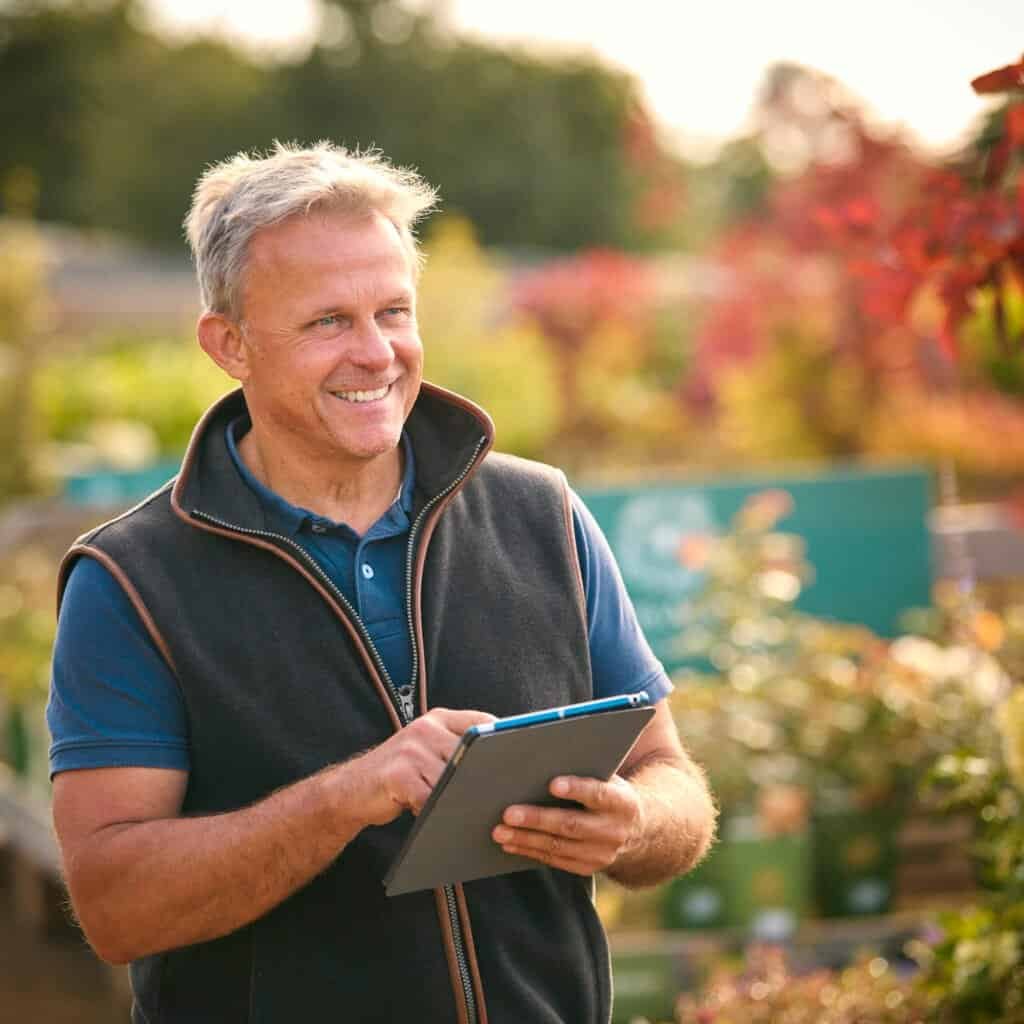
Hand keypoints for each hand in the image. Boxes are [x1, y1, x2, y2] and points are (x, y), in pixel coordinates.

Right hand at [344, 708, 494, 826]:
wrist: (351, 789)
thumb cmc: (400, 775)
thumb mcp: (427, 750)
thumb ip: (455, 749)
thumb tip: (500, 765)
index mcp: (438, 719)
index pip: (481, 721)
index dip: (501, 740)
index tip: (517, 758)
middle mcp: (426, 728)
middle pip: (471, 752)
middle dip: (483, 775)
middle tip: (499, 793)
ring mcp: (411, 749)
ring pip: (453, 778)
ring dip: (458, 797)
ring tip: (462, 808)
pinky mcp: (398, 774)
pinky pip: (430, 798)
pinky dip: (436, 811)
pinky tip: (434, 816)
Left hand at [491, 774, 643, 875]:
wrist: (637, 829)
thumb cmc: (609, 792)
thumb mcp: (608, 777)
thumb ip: (584, 769)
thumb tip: (544, 755)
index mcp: (622, 801)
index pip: (598, 794)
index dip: (576, 789)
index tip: (552, 784)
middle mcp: (614, 830)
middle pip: (571, 824)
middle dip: (537, 819)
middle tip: (508, 813)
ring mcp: (601, 853)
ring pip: (558, 846)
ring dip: (525, 839)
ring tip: (500, 831)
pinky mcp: (588, 868)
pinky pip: (555, 860)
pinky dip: (530, 851)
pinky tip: (510, 844)